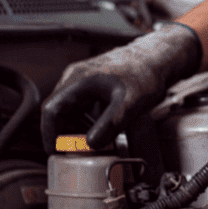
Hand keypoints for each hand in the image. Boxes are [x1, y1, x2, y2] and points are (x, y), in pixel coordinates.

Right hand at [40, 22, 201, 152]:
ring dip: (74, 127)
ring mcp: (83, 79)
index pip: (51, 110)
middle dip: (63, 133)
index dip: (50, 134)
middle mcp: (75, 77)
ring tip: (90, 142)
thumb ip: (111, 123)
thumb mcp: (130, 102)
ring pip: (69, 109)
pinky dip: (85, 120)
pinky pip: (81, 105)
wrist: (158, 57)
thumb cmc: (145, 73)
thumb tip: (91, 144)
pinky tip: (100, 129)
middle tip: (75, 151)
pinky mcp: (92, 84)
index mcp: (78, 79)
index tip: (55, 151)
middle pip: (57, 111)